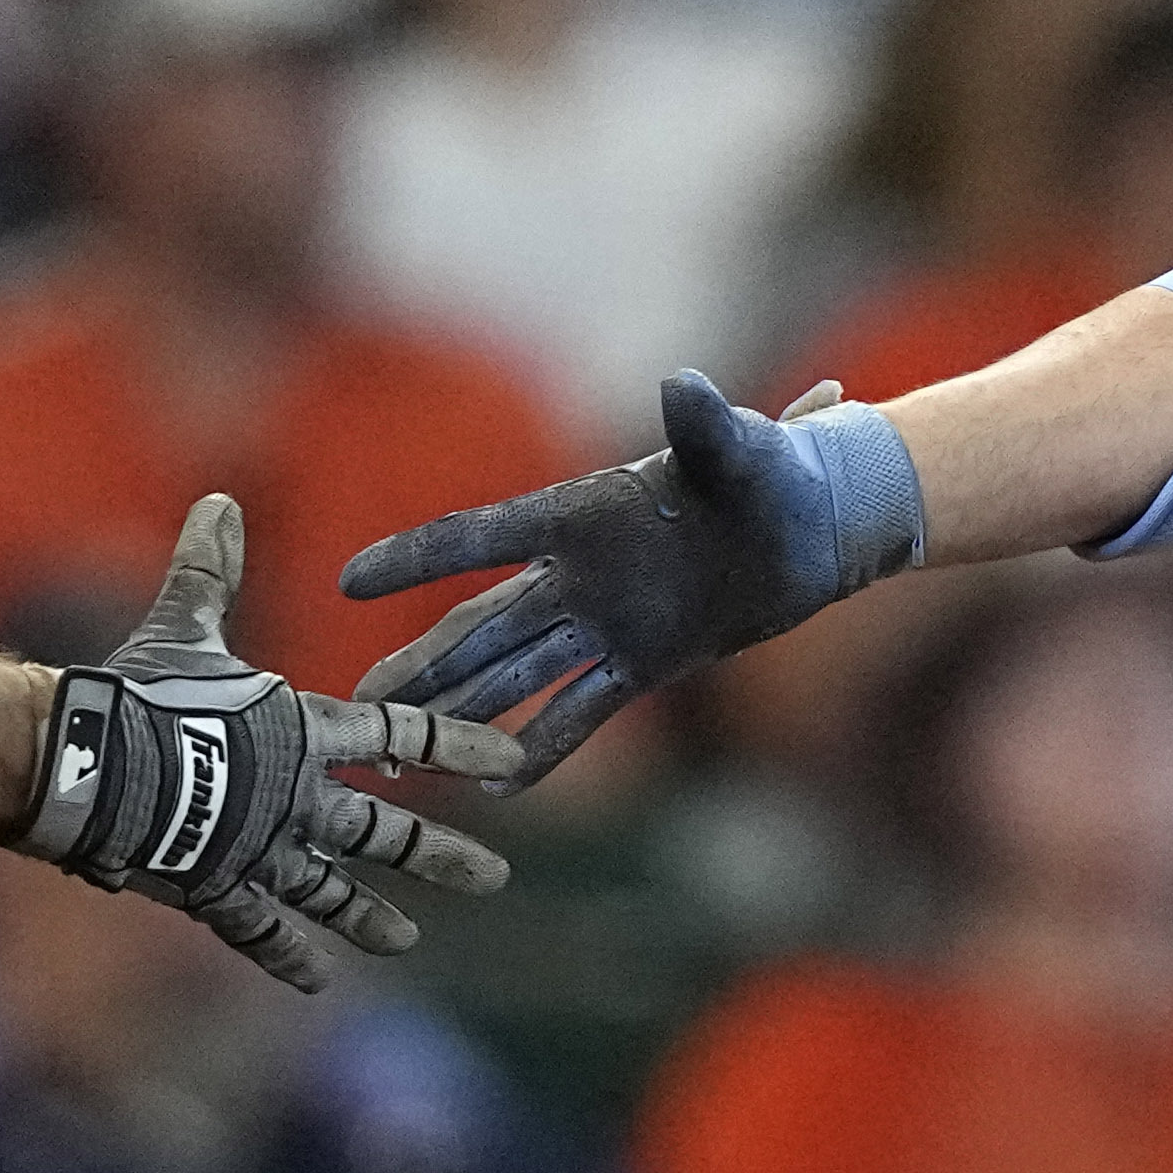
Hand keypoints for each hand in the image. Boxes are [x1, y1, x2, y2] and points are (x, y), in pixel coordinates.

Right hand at [24, 497, 517, 990]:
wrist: (83, 766)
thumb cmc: (137, 691)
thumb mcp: (182, 626)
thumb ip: (210, 570)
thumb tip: (220, 500)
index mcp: (301, 730)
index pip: (401, 730)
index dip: (458, 740)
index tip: (511, 758)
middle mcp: (296, 797)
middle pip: (384, 828)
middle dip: (439, 854)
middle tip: (493, 877)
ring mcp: (260, 851)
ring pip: (330, 889)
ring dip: (368, 915)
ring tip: (407, 940)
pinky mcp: (215, 888)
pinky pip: (260, 928)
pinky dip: (288, 953)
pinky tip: (316, 979)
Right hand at [339, 372, 927, 774]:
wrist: (821, 521)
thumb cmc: (779, 471)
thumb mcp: (746, 450)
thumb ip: (709, 423)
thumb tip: (685, 384)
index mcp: (581, 512)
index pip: (481, 537)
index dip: (416, 559)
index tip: (350, 581)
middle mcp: (579, 572)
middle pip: (481, 626)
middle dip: (419, 667)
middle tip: (354, 704)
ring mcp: (606, 621)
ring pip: (514, 674)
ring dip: (459, 711)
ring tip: (400, 750)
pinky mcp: (645, 662)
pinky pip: (582, 712)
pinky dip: (543, 747)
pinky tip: (499, 788)